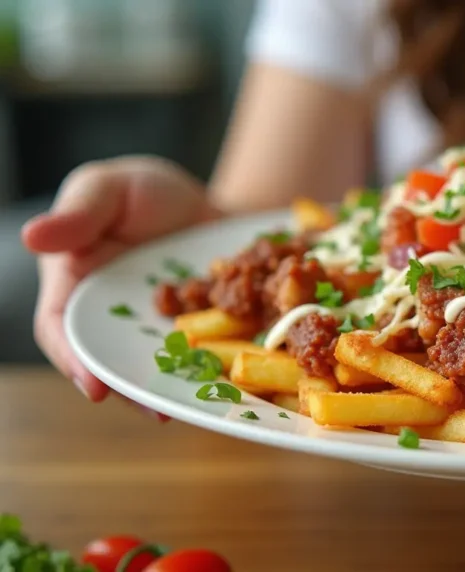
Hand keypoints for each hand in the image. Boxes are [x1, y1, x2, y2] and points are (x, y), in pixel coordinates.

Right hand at [22, 156, 219, 408]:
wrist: (208, 207)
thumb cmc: (142, 192)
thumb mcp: (108, 188)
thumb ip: (78, 213)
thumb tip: (32, 236)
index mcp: (75, 289)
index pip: (62, 331)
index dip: (75, 361)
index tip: (95, 386)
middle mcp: (113, 324)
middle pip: (113, 365)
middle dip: (133, 391)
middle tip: (158, 411)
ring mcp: (157, 337)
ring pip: (160, 372)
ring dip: (177, 391)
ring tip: (199, 406)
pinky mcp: (198, 341)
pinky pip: (205, 363)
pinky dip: (219, 374)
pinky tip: (238, 388)